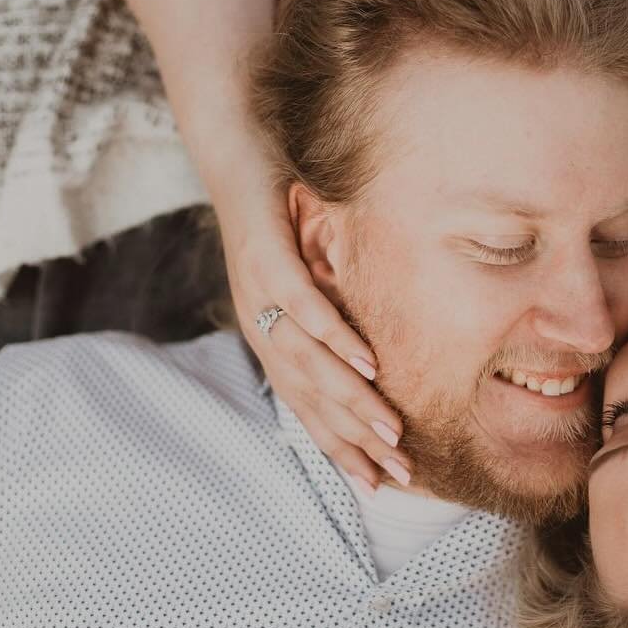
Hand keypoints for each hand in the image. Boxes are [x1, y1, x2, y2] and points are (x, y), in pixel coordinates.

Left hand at [220, 184, 407, 492]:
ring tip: (390, 431)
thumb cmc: (278, 205)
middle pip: (310, 399)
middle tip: (396, 475)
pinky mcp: (267, 256)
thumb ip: (333, 304)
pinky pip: (306, 308)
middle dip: (355, 442)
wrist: (232, 144)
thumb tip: (375, 345)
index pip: (308, 406)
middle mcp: (260, 323)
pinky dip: (337, 340)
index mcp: (270, 334)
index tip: (378, 484)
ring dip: (352, 402)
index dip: (341, 447)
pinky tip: (368, 364)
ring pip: (309, 364)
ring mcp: (259, 292)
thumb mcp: (308, 263)